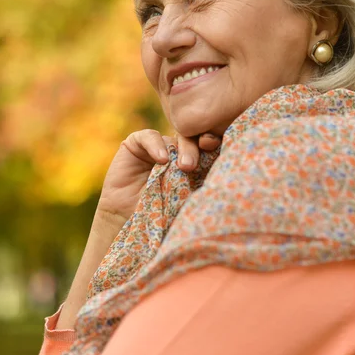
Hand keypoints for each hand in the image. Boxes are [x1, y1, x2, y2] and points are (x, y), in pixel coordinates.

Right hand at [94, 129, 221, 235]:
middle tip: (195, 166)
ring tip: (183, 166)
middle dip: (198, 149)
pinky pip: (149, 136)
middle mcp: (177, 151)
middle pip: (194, 140)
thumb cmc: (159, 213)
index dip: (215, 147)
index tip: (221, 151)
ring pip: (175, 137)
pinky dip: (156, 145)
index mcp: (194, 163)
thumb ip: (201, 186)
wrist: (126, 217)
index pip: (208, 148)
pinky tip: (162, 159)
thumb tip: (228, 179)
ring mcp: (159, 146)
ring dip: (182, 148)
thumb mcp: (184, 200)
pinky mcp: (137, 144)